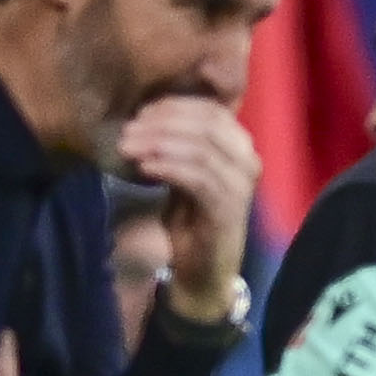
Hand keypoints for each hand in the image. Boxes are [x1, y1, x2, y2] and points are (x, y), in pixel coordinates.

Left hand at [116, 95, 259, 318]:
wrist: (203, 269)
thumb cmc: (191, 219)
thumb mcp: (182, 173)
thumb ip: (175, 146)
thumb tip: (146, 115)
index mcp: (239, 146)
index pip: (211, 110)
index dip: (174, 106)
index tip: (141, 113)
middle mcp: (248, 160)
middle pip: (206, 125)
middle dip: (162, 124)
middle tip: (128, 131)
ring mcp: (241, 184)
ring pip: (201, 148)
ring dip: (158, 144)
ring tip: (128, 149)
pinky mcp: (228, 207)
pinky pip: (198, 177)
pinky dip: (167, 167)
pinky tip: (143, 168)